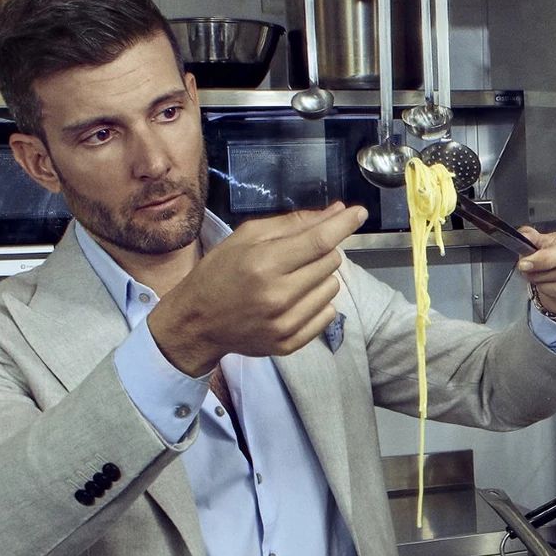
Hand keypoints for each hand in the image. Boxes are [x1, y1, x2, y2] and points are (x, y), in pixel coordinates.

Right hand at [146, 202, 367, 374]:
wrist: (196, 322)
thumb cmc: (219, 272)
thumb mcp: (247, 237)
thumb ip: (293, 223)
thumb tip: (336, 211)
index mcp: (264, 263)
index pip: (320, 240)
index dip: (344, 224)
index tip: (359, 213)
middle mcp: (277, 295)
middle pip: (331, 262)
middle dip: (321, 251)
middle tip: (296, 255)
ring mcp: (285, 323)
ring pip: (332, 287)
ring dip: (319, 278)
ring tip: (290, 279)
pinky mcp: (289, 343)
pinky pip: (328, 314)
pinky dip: (317, 303)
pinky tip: (293, 300)